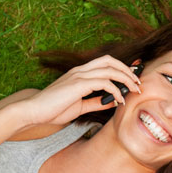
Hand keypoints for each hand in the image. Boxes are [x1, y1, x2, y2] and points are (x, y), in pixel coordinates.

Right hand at [18, 55, 140, 125]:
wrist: (33, 112)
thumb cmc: (53, 110)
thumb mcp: (79, 106)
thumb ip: (95, 102)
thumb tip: (110, 102)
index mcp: (80, 74)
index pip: (105, 63)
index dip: (121, 68)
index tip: (133, 79)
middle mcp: (80, 71)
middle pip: (110, 61)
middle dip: (127, 70)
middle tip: (138, 83)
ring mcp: (79, 76)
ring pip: (110, 69)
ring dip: (126, 79)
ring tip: (134, 90)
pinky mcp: (78, 85)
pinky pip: (104, 82)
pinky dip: (116, 90)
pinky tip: (119, 100)